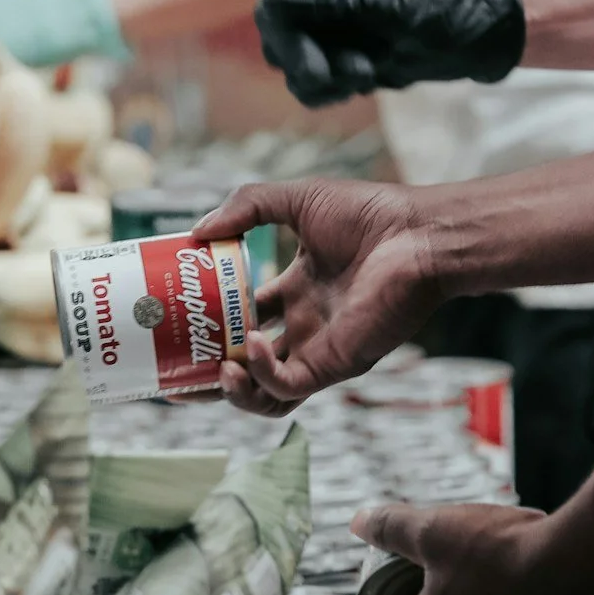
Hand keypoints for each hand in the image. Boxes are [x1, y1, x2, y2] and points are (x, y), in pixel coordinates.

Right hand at [194, 179, 448, 415]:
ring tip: (213, 371)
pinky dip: (263, 375)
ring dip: (233, 391)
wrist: (418, 235)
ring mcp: (319, 348)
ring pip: (266, 394)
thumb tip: (197, 232)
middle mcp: (305, 326)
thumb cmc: (371, 214)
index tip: (175, 317)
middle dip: (209, 372)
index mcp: (296, 292)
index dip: (208, 322)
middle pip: (247, 365)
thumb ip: (247, 207)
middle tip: (174, 368)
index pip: (243, 316)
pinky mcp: (335, 364)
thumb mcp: (297, 200)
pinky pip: (288, 386)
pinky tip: (250, 348)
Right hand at [256, 0, 525, 107]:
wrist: (464, 39)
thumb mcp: (388, 5)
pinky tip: (367, 81)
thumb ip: (336, 1)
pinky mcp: (330, 60)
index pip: (273, 9)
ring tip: (370, 73)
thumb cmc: (433, 10)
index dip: (288, 44)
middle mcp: (310, 0)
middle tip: (360, 73)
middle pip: (276, 46)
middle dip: (312, 69)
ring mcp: (317, 32)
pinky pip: (310, 89)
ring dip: (330, 84)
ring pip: (292, 74)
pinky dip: (335, 93)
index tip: (319, 71)